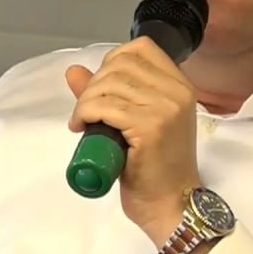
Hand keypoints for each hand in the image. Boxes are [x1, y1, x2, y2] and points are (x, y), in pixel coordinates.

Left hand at [66, 36, 201, 245]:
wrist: (171, 205)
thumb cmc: (154, 169)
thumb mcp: (132, 123)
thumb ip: (106, 93)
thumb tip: (73, 70)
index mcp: (179, 85)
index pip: (140, 48)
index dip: (112, 61)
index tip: (101, 87)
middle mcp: (176, 91)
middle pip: (119, 64)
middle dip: (93, 84)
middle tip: (87, 111)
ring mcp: (165, 107)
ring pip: (108, 84)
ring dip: (86, 102)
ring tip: (84, 123)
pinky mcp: (150, 126)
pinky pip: (104, 106)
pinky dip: (85, 113)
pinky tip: (82, 128)